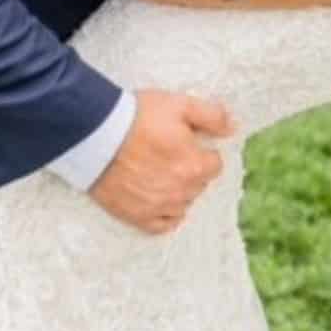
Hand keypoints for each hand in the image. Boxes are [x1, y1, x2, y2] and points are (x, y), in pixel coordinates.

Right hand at [89, 89, 234, 234]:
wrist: (96, 135)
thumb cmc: (138, 117)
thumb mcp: (180, 105)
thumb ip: (212, 116)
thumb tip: (234, 128)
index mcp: (195, 166)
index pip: (215, 165)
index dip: (202, 152)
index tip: (188, 143)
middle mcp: (181, 192)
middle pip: (199, 185)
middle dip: (191, 170)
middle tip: (172, 154)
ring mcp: (159, 207)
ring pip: (183, 204)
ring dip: (178, 191)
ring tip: (161, 172)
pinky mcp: (137, 216)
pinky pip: (162, 225)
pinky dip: (165, 214)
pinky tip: (158, 199)